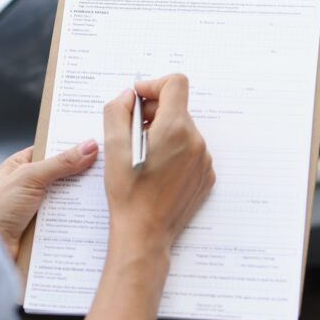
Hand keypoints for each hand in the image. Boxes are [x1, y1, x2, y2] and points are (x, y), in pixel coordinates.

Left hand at [0, 140, 98, 259]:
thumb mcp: (29, 177)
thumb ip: (60, 162)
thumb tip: (88, 146)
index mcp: (21, 165)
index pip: (51, 149)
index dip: (71, 145)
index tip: (96, 142)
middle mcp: (29, 184)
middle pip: (63, 174)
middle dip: (81, 173)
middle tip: (107, 168)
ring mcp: (37, 207)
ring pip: (67, 198)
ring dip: (81, 198)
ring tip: (105, 192)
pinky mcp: (44, 228)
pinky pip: (65, 219)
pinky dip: (77, 218)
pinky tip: (93, 216)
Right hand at [85, 74, 214, 319]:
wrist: (144, 235)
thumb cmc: (128, 194)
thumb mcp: (113, 148)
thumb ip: (117, 112)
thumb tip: (128, 96)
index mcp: (175, 129)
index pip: (175, 84)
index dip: (153, 85)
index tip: (138, 100)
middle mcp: (196, 141)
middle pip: (178, 108)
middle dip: (154, 113)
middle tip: (133, 132)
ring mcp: (204, 160)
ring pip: (184, 130)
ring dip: (164, 134)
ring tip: (144, 155)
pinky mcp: (206, 176)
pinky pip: (191, 151)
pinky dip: (175, 152)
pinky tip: (157, 171)